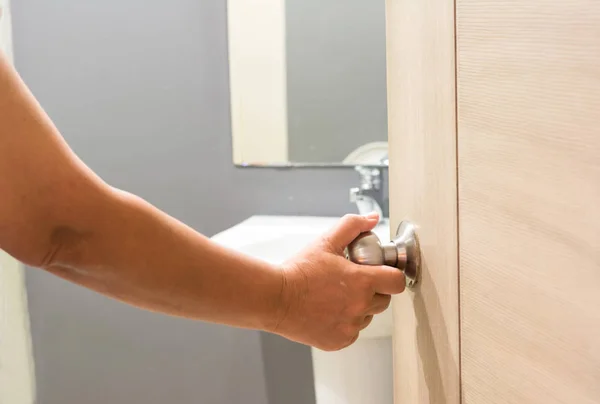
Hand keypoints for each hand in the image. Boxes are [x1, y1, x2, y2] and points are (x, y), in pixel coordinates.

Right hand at [272, 213, 405, 350]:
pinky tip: (328, 311)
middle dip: (374, 290)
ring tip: (336, 296)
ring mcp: (350, 327)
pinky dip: (345, 323)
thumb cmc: (299, 270)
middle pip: (384, 300)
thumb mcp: (326, 242)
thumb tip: (372, 219)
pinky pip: (352, 332)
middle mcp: (360, 307)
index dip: (391, 274)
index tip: (381, 272)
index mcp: (362, 282)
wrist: (276, 298)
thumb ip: (352, 226)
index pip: (396, 281)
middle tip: (353, 282)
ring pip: (367, 317)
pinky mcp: (339, 341)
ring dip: (359, 307)